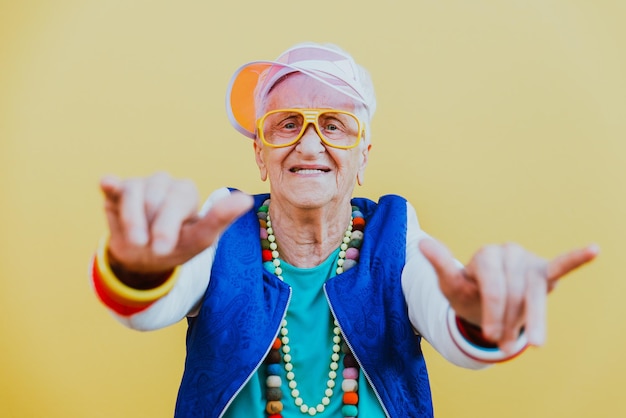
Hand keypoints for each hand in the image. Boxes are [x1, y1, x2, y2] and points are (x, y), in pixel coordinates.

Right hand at [100, 172, 252, 274]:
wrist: (145, 260)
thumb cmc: (178, 246)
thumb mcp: (201, 239)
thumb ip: (220, 218)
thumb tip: (246, 199)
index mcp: (185, 192)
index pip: (178, 200)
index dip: (167, 226)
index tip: (162, 249)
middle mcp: (163, 183)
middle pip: (154, 197)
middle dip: (151, 227)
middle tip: (151, 249)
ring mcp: (140, 184)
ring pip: (132, 194)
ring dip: (133, 222)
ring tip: (138, 240)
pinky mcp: (116, 189)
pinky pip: (112, 184)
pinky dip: (110, 184)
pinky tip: (107, 184)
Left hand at [419, 239, 598, 353]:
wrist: (483, 299)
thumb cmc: (467, 292)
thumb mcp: (450, 285)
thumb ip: (440, 265)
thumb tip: (422, 243)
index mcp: (485, 255)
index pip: (493, 285)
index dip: (492, 312)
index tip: (490, 336)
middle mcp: (507, 252)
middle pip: (514, 292)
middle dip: (507, 319)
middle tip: (500, 342)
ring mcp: (527, 260)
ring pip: (535, 292)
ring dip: (534, 320)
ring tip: (536, 344)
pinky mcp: (544, 270)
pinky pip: (561, 264)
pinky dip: (576, 259)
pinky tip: (594, 250)